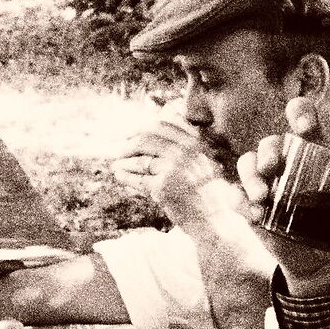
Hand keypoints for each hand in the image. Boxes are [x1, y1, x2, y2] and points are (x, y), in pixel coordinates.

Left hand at [115, 113, 239, 226]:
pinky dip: (125, 176)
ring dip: (124, 161)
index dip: (142, 127)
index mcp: (194, 142)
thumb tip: (167, 109)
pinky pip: (138, 179)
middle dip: (129, 144)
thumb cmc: (205, 190)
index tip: (131, 133)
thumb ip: (185, 138)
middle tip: (119, 150)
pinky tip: (119, 174)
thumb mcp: (201, 160)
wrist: (213, 219)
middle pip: (147, 139)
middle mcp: (185, 152)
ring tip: (116, 164)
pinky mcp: (162, 187)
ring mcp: (174, 169)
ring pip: (141, 159)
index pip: (162, 124)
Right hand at [235, 96, 329, 297]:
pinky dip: (240, 201)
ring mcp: (266, 183)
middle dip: (268, 151)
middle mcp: (287, 162)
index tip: (305, 128)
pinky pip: (236, 195)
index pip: (304, 119)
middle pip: (270, 143)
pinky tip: (254, 215)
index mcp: (315, 152)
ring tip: (262, 198)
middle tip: (272, 167)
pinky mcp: (251, 205)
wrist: (323, 259)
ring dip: (250, 177)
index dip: (301, 114)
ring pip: (247, 164)